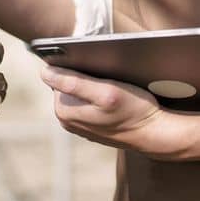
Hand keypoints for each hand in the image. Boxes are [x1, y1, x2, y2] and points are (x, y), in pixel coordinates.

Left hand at [40, 64, 176, 154]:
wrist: (154, 134)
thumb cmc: (133, 111)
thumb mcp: (105, 92)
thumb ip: (73, 82)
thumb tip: (45, 73)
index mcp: (63, 111)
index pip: (57, 75)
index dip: (76, 67)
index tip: (95, 69)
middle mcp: (66, 120)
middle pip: (67, 83)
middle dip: (85, 77)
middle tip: (106, 79)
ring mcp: (78, 124)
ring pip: (79, 92)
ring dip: (92, 86)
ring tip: (112, 88)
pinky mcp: (91, 125)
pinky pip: (88, 102)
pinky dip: (98, 96)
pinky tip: (114, 98)